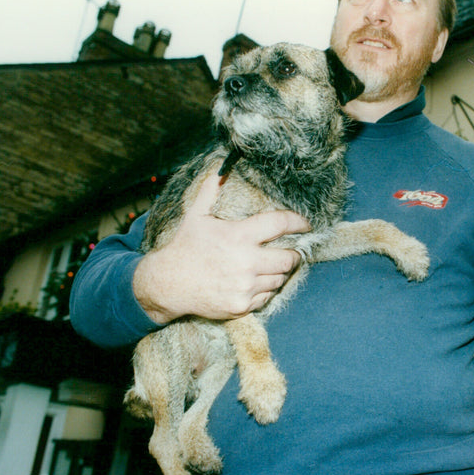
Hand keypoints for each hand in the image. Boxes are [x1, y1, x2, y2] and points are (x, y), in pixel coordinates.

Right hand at [133, 169, 310, 323]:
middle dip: (294, 253)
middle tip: (293, 250)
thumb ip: (210, 191)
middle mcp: (246, 262)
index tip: (306, 224)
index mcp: (238, 236)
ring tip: (273, 265)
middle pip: (289, 258)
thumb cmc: (185, 247)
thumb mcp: (196, 216)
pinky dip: (267, 288)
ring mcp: (245, 286)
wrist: (168, 284)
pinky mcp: (242, 305)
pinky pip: (267, 296)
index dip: (298, 222)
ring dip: (280, 271)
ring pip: (280, 278)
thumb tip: (220, 169)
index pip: (280, 224)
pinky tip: (258, 280)